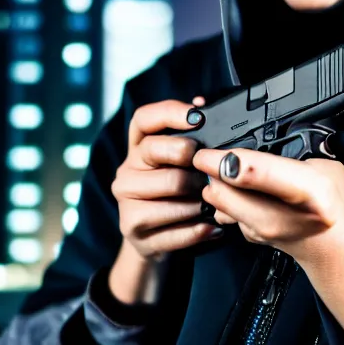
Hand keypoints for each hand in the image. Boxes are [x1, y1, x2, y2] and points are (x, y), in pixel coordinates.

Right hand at [109, 97, 222, 303]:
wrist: (153, 242)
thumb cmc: (175, 197)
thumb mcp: (179, 167)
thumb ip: (190, 138)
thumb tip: (203, 103)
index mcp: (137, 149)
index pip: (144, 120)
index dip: (170, 112)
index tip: (197, 116)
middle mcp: (126, 172)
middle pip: (158, 151)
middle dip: (193, 159)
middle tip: (215, 171)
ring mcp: (126, 202)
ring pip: (173, 189)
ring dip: (203, 197)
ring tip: (218, 203)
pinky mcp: (133, 229)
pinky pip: (176, 226)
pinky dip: (201, 228)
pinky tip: (213, 227)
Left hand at [192, 148, 343, 263]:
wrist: (331, 245)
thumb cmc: (330, 201)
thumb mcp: (323, 163)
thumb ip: (295, 148)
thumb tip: (258, 133)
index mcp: (304, 190)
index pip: (251, 174)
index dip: (221, 161)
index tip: (205, 153)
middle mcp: (277, 214)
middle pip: (220, 190)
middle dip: (211, 171)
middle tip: (212, 158)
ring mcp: (259, 230)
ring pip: (217, 203)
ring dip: (215, 185)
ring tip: (225, 173)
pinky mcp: (247, 236)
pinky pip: (222, 213)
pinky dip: (222, 199)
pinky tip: (237, 191)